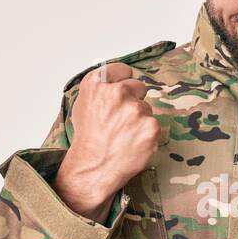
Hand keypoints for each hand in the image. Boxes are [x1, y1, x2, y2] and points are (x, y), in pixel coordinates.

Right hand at [54, 62, 159, 221]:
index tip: (122, 93)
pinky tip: (132, 143)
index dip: (124, 82)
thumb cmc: (88, 138)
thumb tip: (117, 79)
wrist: (93, 167)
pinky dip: (146, 134)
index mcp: (98, 83)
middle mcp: (117, 92)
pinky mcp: (151, 127)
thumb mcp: (83, 104)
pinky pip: (154, 124)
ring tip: (124, 135)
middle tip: (121, 120)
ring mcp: (135, 110)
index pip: (124, 70)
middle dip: (133, 100)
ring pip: (147, 109)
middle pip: (139, 87)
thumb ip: (101, 87)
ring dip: (139, 120)